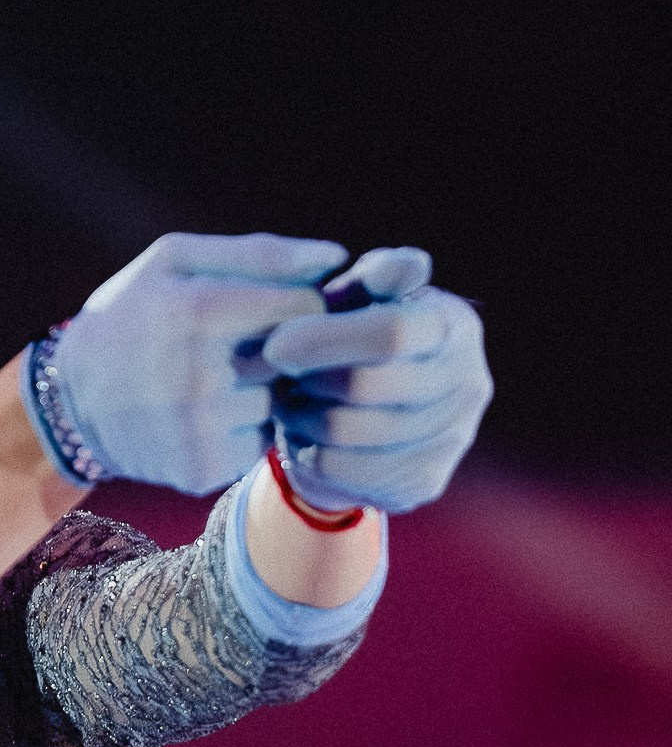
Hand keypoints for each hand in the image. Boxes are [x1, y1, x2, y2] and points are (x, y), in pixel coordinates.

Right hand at [43, 232, 346, 492]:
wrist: (70, 399)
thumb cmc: (132, 314)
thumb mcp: (175, 261)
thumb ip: (258, 253)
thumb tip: (336, 258)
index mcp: (196, 311)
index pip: (305, 306)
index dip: (298, 303)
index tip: (275, 305)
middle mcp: (199, 375)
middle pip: (297, 359)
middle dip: (280, 349)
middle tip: (237, 345)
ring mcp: (200, 430)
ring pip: (279, 404)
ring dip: (262, 392)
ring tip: (215, 380)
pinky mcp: (201, 470)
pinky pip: (257, 443)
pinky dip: (243, 429)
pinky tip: (206, 415)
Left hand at [261, 247, 491, 512]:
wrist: (359, 412)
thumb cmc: (352, 336)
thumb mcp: (359, 296)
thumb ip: (377, 276)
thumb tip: (409, 266)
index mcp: (456, 325)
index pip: (393, 332)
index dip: (325, 338)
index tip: (276, 344)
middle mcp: (470, 382)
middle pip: (366, 386)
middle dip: (308, 379)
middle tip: (278, 375)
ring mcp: (453, 437)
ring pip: (347, 431)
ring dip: (301, 415)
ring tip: (289, 399)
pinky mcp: (425, 481)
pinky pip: (343, 470)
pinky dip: (308, 451)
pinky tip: (304, 433)